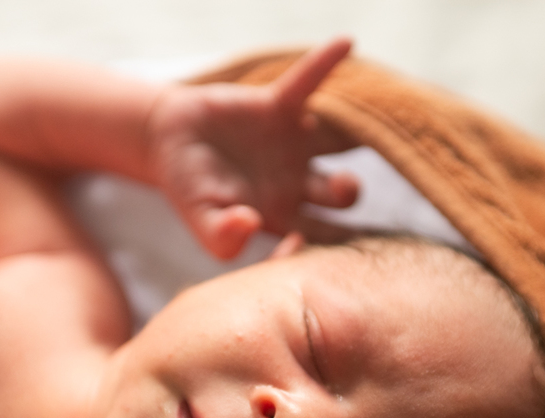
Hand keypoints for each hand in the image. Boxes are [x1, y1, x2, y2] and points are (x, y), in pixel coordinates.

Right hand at [146, 38, 360, 258]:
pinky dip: (324, 64)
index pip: (323, 238)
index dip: (331, 246)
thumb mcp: (199, 219)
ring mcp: (294, 144)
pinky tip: (346, 44)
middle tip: (344, 186)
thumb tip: (249, 224)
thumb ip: (221, 235)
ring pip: (339, 140)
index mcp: (284, 216)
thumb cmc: (188, 188)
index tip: (312, 240)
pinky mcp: (279, 108)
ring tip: (376, 122)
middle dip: (349, 192)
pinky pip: (307, 83)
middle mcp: (299, 183)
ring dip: (355, 134)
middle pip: (342, 194)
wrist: (168, 141)